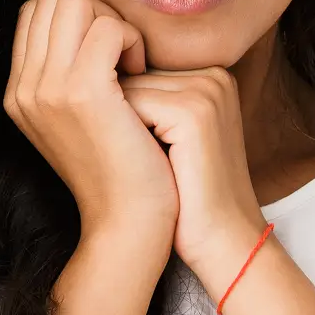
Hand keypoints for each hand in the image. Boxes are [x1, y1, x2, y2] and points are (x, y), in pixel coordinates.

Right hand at [3, 0, 179, 248]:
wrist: (129, 223)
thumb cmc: (122, 170)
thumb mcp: (84, 119)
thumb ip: (72, 73)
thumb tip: (92, 22)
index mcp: (19, 92)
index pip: (38, 10)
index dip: (81, 19)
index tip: (109, 59)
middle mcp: (23, 88)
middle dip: (96, 14)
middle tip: (124, 59)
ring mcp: (47, 88)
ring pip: (76, 2)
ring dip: (114, 24)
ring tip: (133, 67)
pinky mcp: (81, 92)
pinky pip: (107, 27)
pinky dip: (132, 41)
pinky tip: (142, 76)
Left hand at [118, 66, 268, 298]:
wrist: (224, 242)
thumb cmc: (190, 196)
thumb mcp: (171, 137)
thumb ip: (149, 101)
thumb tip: (91, 80)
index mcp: (211, 77)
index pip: (140, 73)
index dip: (128, 117)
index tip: (153, 154)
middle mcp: (213, 76)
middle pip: (131, 78)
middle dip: (124, 120)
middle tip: (154, 163)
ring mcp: (206, 91)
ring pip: (126, 89)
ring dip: (125, 129)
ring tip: (159, 165)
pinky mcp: (194, 112)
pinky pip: (130, 106)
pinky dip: (128, 136)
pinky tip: (155, 166)